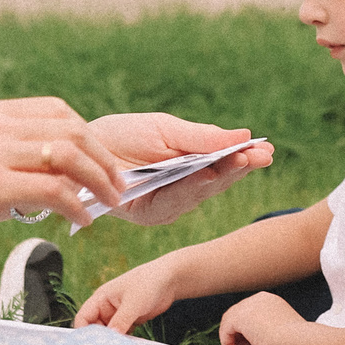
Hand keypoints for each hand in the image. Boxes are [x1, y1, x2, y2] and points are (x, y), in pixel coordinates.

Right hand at [0, 97, 125, 252]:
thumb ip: (9, 160)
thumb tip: (57, 182)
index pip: (56, 110)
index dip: (89, 135)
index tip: (103, 162)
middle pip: (71, 129)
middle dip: (104, 158)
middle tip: (118, 186)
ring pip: (68, 155)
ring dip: (99, 180)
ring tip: (109, 203)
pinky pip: (52, 190)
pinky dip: (75, 206)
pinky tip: (79, 221)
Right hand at [72, 256, 181, 334]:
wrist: (170, 280)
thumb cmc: (148, 283)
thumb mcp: (133, 303)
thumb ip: (120, 321)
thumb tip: (109, 340)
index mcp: (101, 299)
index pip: (83, 318)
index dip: (83, 333)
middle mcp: (107, 308)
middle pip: (94, 329)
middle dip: (98, 341)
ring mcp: (118, 315)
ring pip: (108, 334)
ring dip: (112, 343)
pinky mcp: (130, 321)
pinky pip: (122, 335)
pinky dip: (123, 342)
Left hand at [86, 112, 272, 225]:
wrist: (79, 147)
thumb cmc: (123, 135)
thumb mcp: (166, 129)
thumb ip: (202, 137)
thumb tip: (244, 134)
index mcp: (190, 169)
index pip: (223, 165)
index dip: (244, 159)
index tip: (265, 150)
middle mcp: (182, 191)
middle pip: (218, 182)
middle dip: (239, 168)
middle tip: (260, 156)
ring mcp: (167, 205)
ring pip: (201, 193)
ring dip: (221, 177)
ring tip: (238, 161)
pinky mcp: (148, 214)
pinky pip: (174, 201)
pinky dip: (191, 188)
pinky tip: (208, 175)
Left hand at [218, 292, 301, 344]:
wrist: (297, 340)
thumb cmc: (294, 342)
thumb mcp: (281, 332)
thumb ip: (267, 332)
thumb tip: (252, 344)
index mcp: (270, 301)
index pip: (250, 311)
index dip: (245, 327)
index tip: (245, 342)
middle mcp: (259, 299)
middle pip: (238, 313)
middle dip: (235, 331)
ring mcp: (249, 306)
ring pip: (230, 321)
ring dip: (230, 337)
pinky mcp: (240, 317)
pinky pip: (226, 329)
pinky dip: (227, 342)